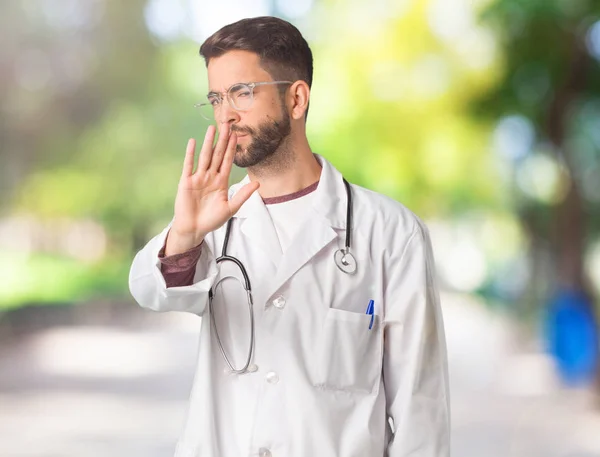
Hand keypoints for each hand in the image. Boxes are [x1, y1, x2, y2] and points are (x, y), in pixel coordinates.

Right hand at [165, 124, 259, 255]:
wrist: (194, 229)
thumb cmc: (212, 220)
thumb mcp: (231, 208)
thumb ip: (243, 195)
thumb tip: (258, 183)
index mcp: (221, 182)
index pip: (227, 161)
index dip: (232, 149)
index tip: (236, 136)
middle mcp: (210, 177)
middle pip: (217, 155)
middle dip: (222, 140)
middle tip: (227, 125)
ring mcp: (198, 178)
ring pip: (205, 157)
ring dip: (208, 142)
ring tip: (212, 128)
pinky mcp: (186, 182)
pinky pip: (189, 165)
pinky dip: (191, 154)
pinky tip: (193, 142)